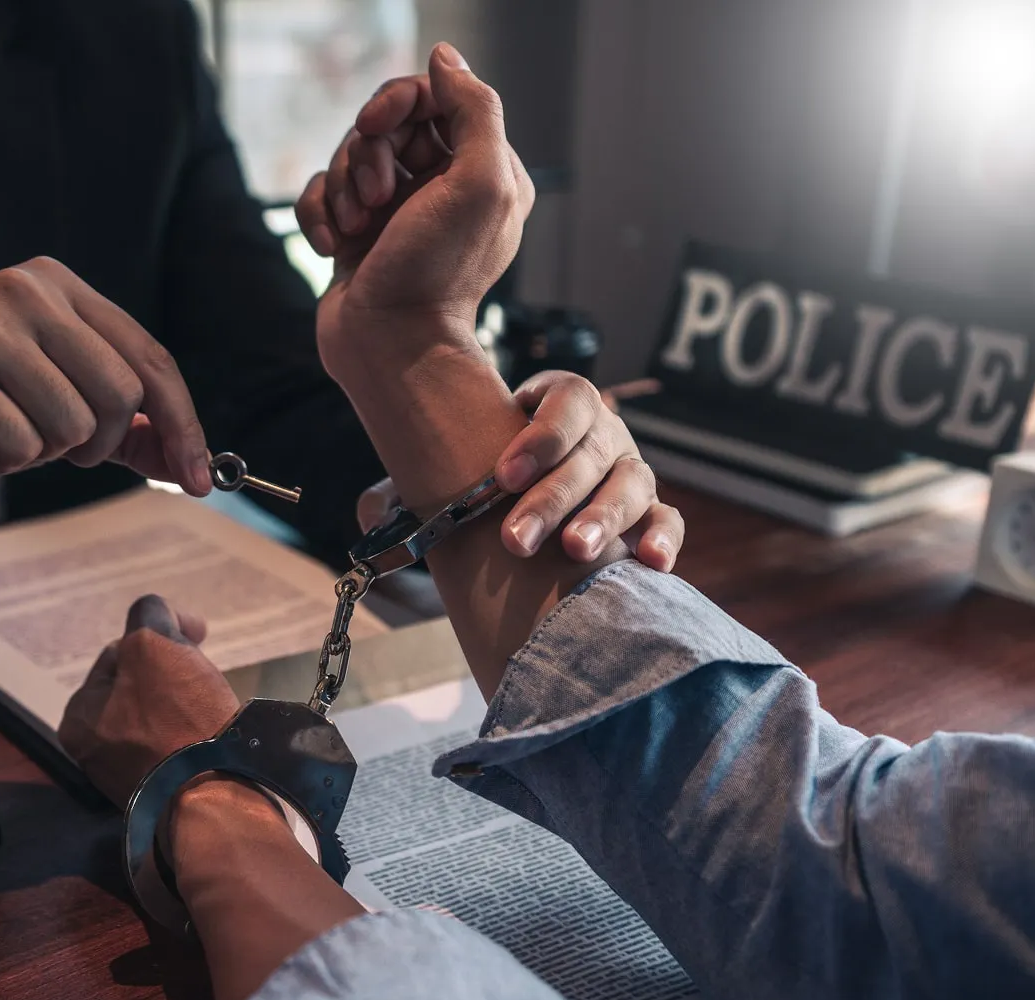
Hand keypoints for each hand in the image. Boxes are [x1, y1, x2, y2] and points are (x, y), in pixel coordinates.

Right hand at [0, 257, 211, 563]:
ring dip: (38, 452)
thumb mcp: (54, 412)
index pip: (149, 358)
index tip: (200, 481)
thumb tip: (191, 462)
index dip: (181, 425)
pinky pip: (21, 446)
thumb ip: (123, 430)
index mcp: (57, 285)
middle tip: (44, 444)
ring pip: (74, 426)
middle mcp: (25, 288)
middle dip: (95, 445)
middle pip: (121, 394)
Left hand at [58, 595, 239, 808]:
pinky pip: (179, 746)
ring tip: (213, 706)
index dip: (158, 636)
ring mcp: (129, 776)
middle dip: (173, 672)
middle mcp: (94, 751)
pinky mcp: (164, 793)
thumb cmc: (177, 719)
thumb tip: (157, 615)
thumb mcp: (153, 644)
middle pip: (141, 686)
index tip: (198, 636)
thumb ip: (147, 615)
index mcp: (78, 718)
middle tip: (204, 676)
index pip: (118, 653)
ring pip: (162, 716)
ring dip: (187, 702)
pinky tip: (214, 735)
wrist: (217, 799)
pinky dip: (196, 733)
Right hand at [296, 44, 533, 382]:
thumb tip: (445, 57)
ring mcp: (396, 210)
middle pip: (385, 124)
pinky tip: (333, 245)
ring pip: (350, 156)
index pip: (434, 97)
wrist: (392, 346)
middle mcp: (441, 185)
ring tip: (358, 228)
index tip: (376, 125)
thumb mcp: (479, 182)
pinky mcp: (356, 233)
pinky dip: (320, 215)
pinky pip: (322, 194)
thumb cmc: (437, 273)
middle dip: (368, 154)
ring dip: (344, 188)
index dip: (398, 101)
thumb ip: (474, 109)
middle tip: (376, 198)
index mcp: (481, 169)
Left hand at [357, 374, 683, 571]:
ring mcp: (628, 471)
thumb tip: (367, 512)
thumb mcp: (457, 468)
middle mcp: (602, 434)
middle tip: (516, 539)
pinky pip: (667, 520)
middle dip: (553, 497)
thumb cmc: (489, 478)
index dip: (540, 435)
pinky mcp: (649, 513)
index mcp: (560, 404)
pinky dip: (662, 538)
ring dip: (604, 519)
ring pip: (631, 485)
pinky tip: (648, 563)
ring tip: (575, 551)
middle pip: (590, 454)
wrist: (526, 497)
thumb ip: (416, 485)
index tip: (503, 475)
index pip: (569, 400)